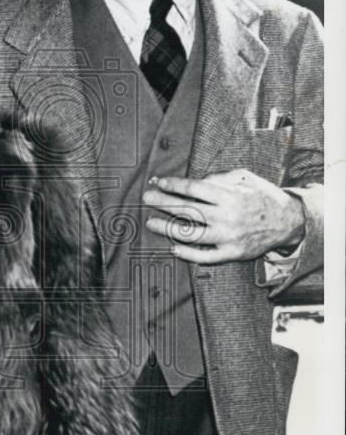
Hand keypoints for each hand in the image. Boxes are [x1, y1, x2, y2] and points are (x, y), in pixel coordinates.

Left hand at [142, 169, 304, 263]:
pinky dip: (187, 254)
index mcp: (230, 196)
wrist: (288, 222)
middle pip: (187, 209)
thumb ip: (220, 177)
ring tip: (151, 222)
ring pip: (190, 234)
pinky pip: (205, 257)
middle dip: (163, 203)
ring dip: (167, 228)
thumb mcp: (246, 178)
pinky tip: (173, 248)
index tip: (158, 182)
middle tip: (146, 198)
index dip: (173, 185)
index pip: (194, 188)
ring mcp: (228, 237)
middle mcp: (226, 217)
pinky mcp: (231, 254)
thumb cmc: (263, 197)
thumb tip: (195, 181)